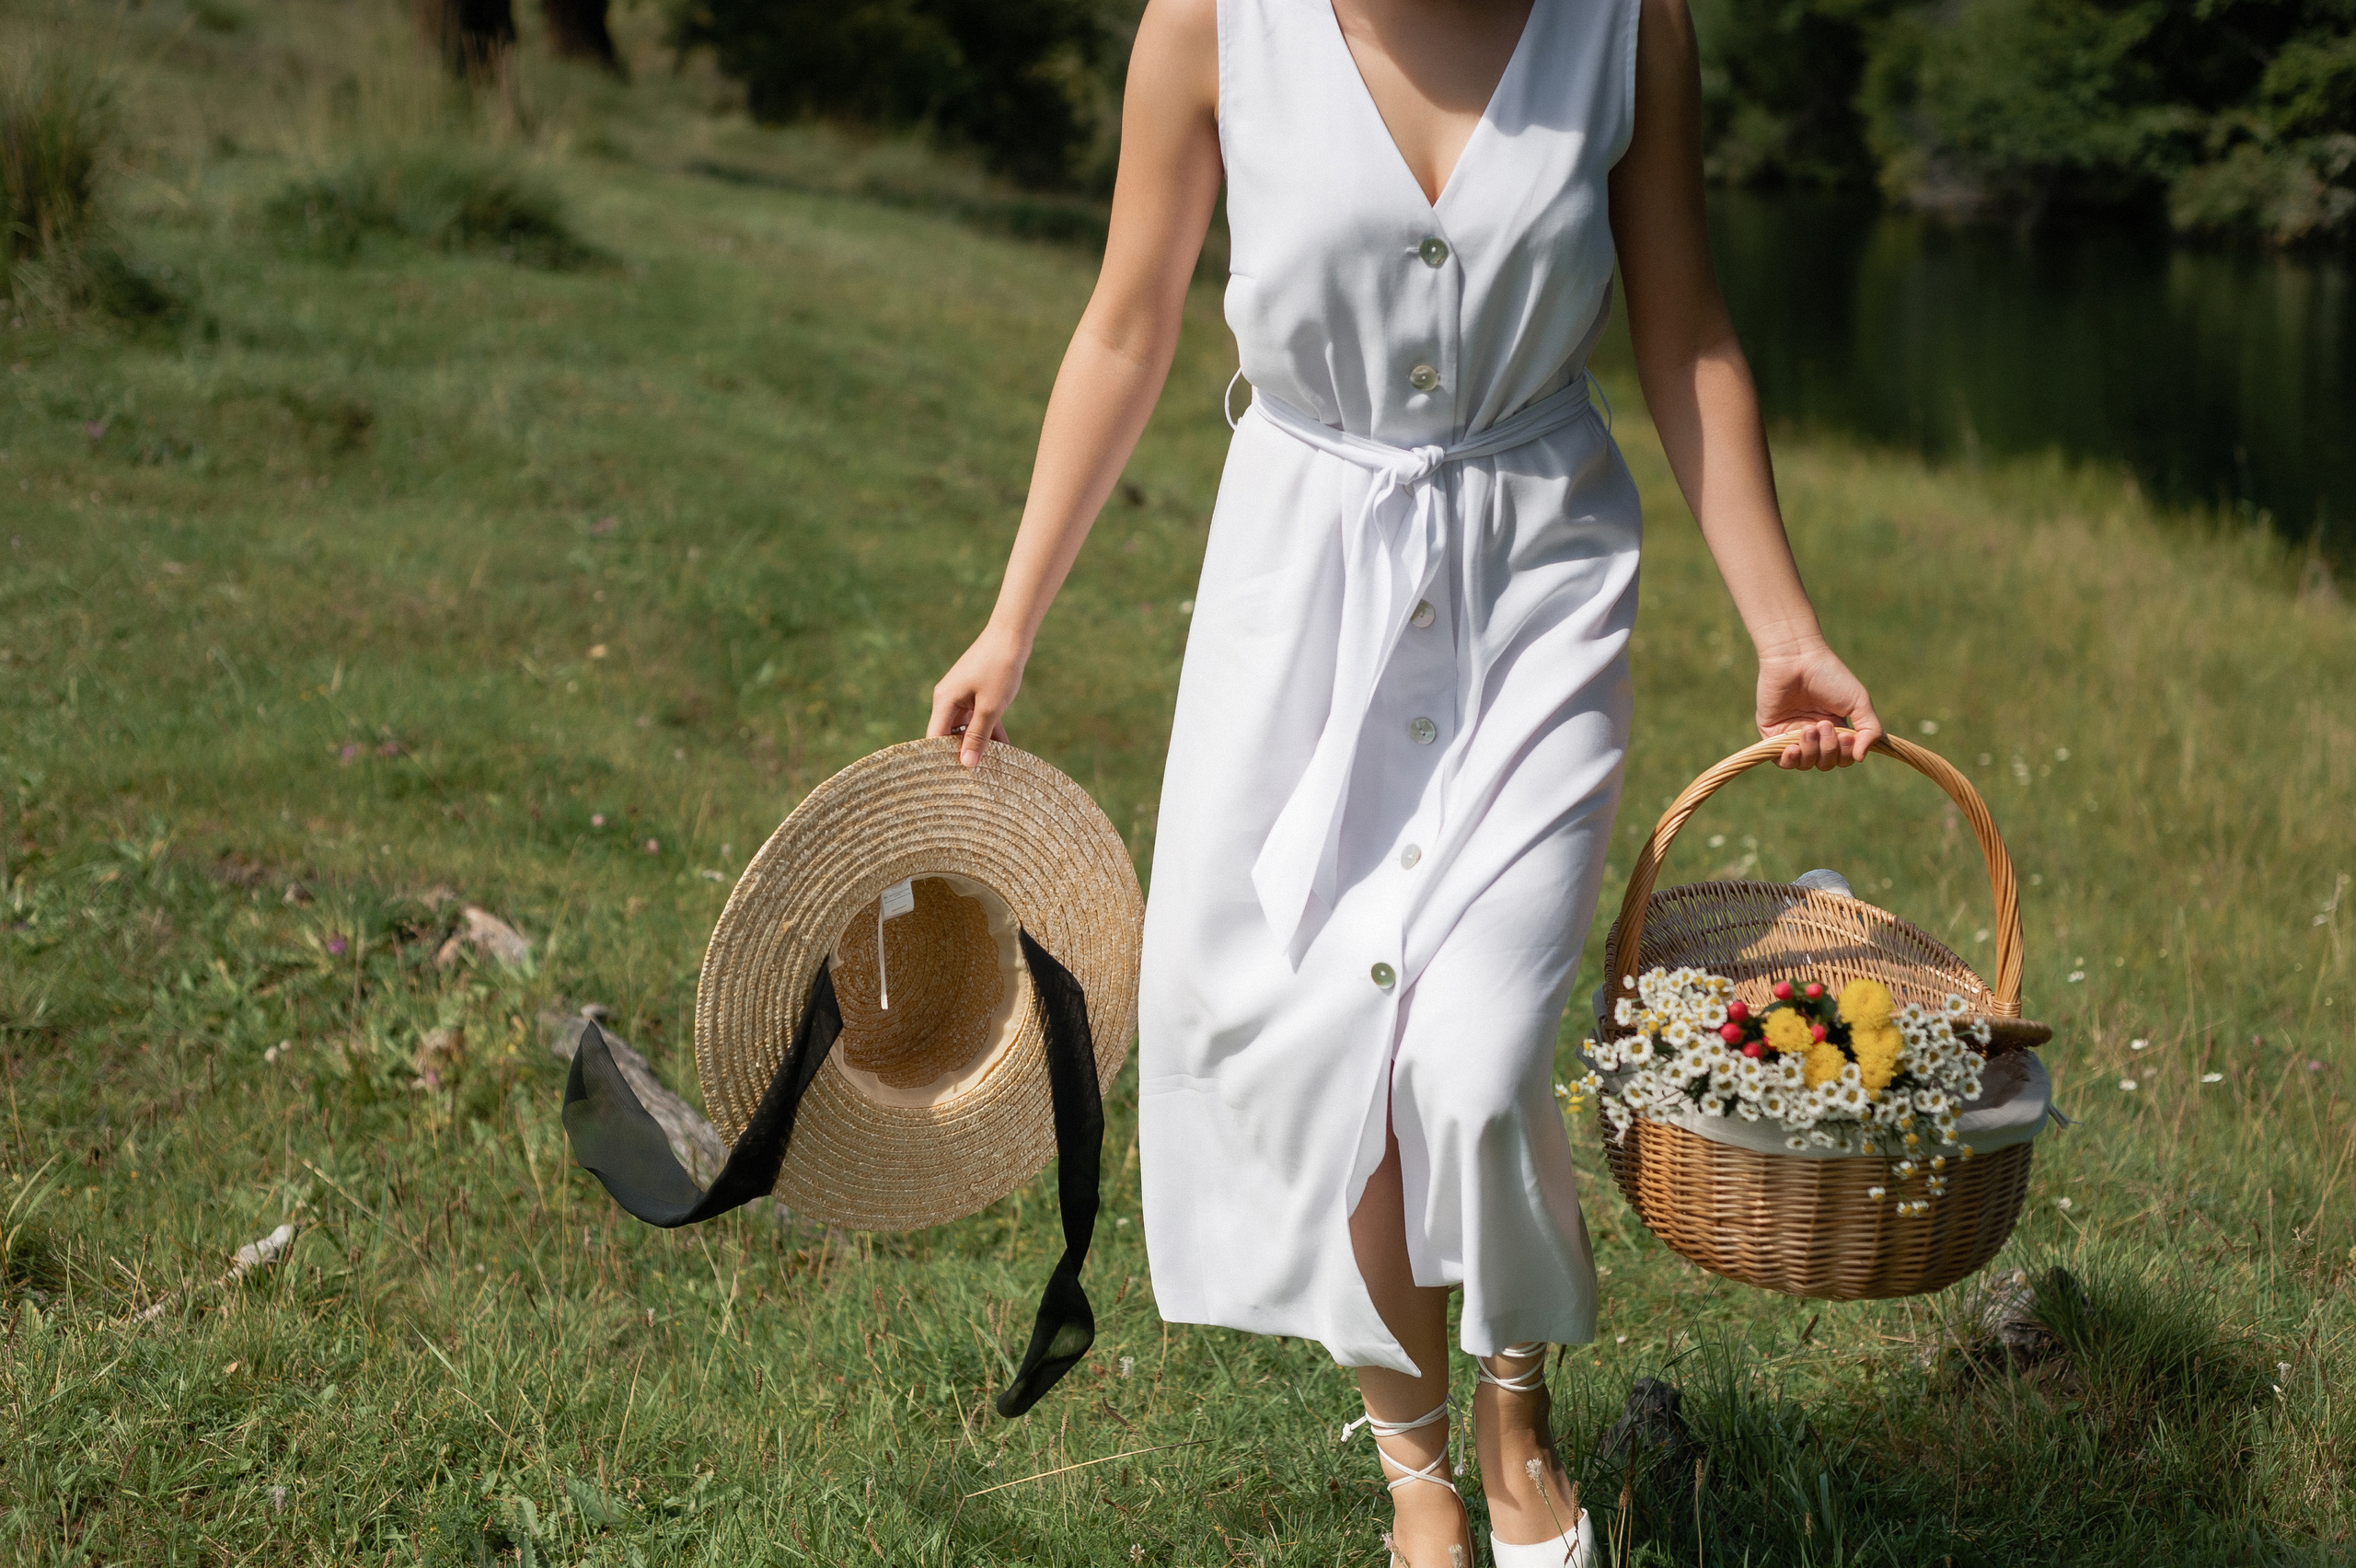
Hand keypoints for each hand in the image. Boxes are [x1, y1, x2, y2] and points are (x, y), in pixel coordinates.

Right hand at [927, 625, 1026, 767]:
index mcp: (944, 701)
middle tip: (972, 781)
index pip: (933, 739)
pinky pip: (978, 717)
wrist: (1012, 636)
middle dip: (961, 755)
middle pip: (948, 735)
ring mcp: (962, 695)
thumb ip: (979, 736)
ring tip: (991, 768)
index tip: (949, 783)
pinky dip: (989, 730)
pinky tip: (1005, 748)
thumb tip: (967, 763)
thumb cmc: (999, 668)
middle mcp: (948, 699)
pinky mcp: (976, 693)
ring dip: (979, 744)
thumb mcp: (991, 707)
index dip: (939, 761)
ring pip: (966, 728)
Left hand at [1755, 642, 1882, 770]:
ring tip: (1809, 728)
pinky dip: (1790, 760)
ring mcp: (1792, 735)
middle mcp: (1815, 735)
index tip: (1847, 737)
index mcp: (1836, 729)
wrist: (1796, 659)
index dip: (1846, 754)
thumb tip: (1861, 758)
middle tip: (1824, 724)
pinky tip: (1793, 748)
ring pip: (1805, 763)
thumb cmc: (1830, 676)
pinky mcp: (1773, 734)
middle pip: (1825, 763)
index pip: (1844, 758)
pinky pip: (1781, 761)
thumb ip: (1870, 730)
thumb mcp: (1859, 701)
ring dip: (1811, 751)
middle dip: (1828, 749)